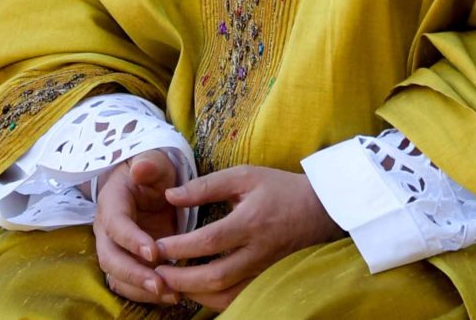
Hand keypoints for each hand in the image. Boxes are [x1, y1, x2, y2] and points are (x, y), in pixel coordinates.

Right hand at [93, 150, 186, 305]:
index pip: (115, 224)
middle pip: (109, 257)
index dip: (131, 240)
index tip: (154, 252)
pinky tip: (172, 295)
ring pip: (117, 276)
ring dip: (140, 289)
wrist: (150, 187)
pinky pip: (130, 285)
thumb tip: (140, 168)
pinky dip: (147, 295)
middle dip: (133, 274)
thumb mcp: (156, 163)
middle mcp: (107, 230)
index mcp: (111, 203)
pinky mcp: (128, 263)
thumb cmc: (153, 174)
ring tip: (171, 294)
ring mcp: (115, 249)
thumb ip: (150, 164)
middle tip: (160, 284)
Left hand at [152, 165, 341, 309]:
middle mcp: (258, 251)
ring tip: (169, 285)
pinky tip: (194, 290)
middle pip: (217, 276)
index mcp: (251, 222)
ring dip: (195, 294)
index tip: (158, 247)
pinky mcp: (266, 279)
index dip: (182, 247)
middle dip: (182, 279)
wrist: (320, 209)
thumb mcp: (243, 176)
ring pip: (227, 295)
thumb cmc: (279, 188)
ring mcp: (264, 270)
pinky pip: (238, 298)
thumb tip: (170, 196)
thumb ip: (205, 185)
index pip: (211, 241)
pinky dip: (213, 299)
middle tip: (155, 273)